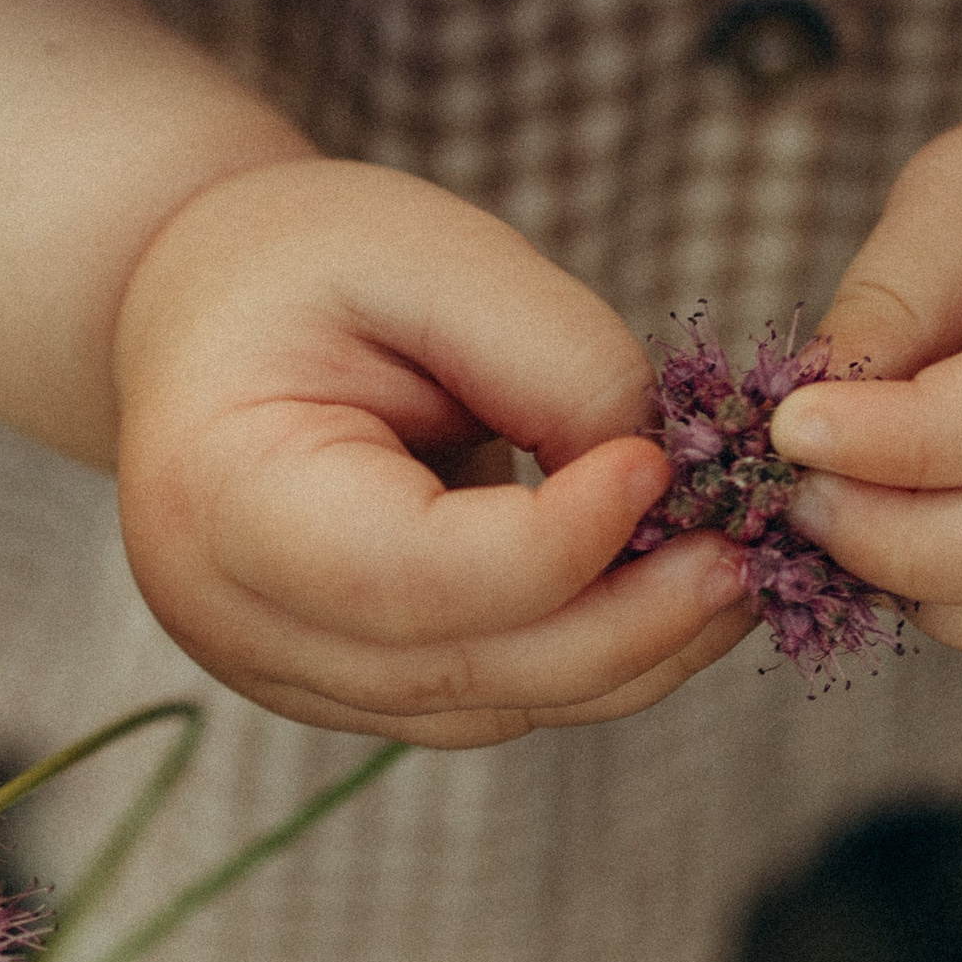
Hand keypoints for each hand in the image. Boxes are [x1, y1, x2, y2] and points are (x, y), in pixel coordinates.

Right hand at [113, 159, 754, 746]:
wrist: (212, 311)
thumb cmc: (310, 261)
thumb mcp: (432, 256)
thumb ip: (554, 364)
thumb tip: (666, 489)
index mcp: (220, 495)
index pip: (407, 575)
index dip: (555, 546)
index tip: (659, 466)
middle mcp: (237, 619)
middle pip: (466, 668)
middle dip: (629, 621)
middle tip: (749, 551)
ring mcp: (288, 674)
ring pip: (497, 704)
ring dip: (633, 651)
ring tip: (733, 563)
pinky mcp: (352, 689)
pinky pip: (497, 697)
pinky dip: (595, 654)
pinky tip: (669, 586)